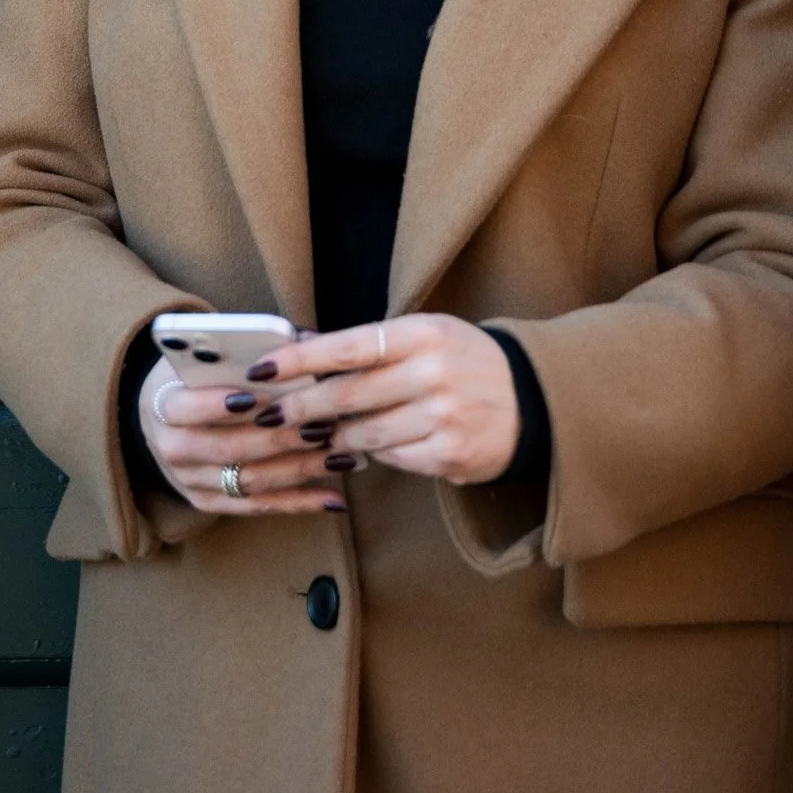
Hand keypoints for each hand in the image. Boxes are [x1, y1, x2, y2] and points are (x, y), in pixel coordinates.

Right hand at [134, 353, 349, 518]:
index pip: (186, 408)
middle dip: (278, 438)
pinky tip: (335, 498)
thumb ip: (244, 348)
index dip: (220, 404)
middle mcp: (172, 449)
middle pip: (227, 448)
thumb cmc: (198, 376)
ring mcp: (190, 481)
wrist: (167, 417)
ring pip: (249, 481)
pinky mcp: (210, 503)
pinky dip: (300, 503)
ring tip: (338, 455)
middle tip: (320, 425)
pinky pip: (259, 506)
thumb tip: (302, 343)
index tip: (259, 395)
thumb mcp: (204, 356)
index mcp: (163, 404)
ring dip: (298, 470)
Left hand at [242, 316, 520, 486]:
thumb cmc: (463, 360)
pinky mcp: (451, 454)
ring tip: (312, 435)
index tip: (261, 371)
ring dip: (333, 437)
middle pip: (349, 394)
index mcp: (422, 334)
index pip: (346, 346)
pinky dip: (371, 454)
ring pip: (366, 432)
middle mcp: (433, 373)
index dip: (299, 360)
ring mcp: (444, 416)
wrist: (531, 398)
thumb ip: (368, 343)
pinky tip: (359, 449)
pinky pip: (393, 458)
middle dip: (301, 408)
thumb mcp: (424, 335)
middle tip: (268, 417)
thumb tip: (300, 343)